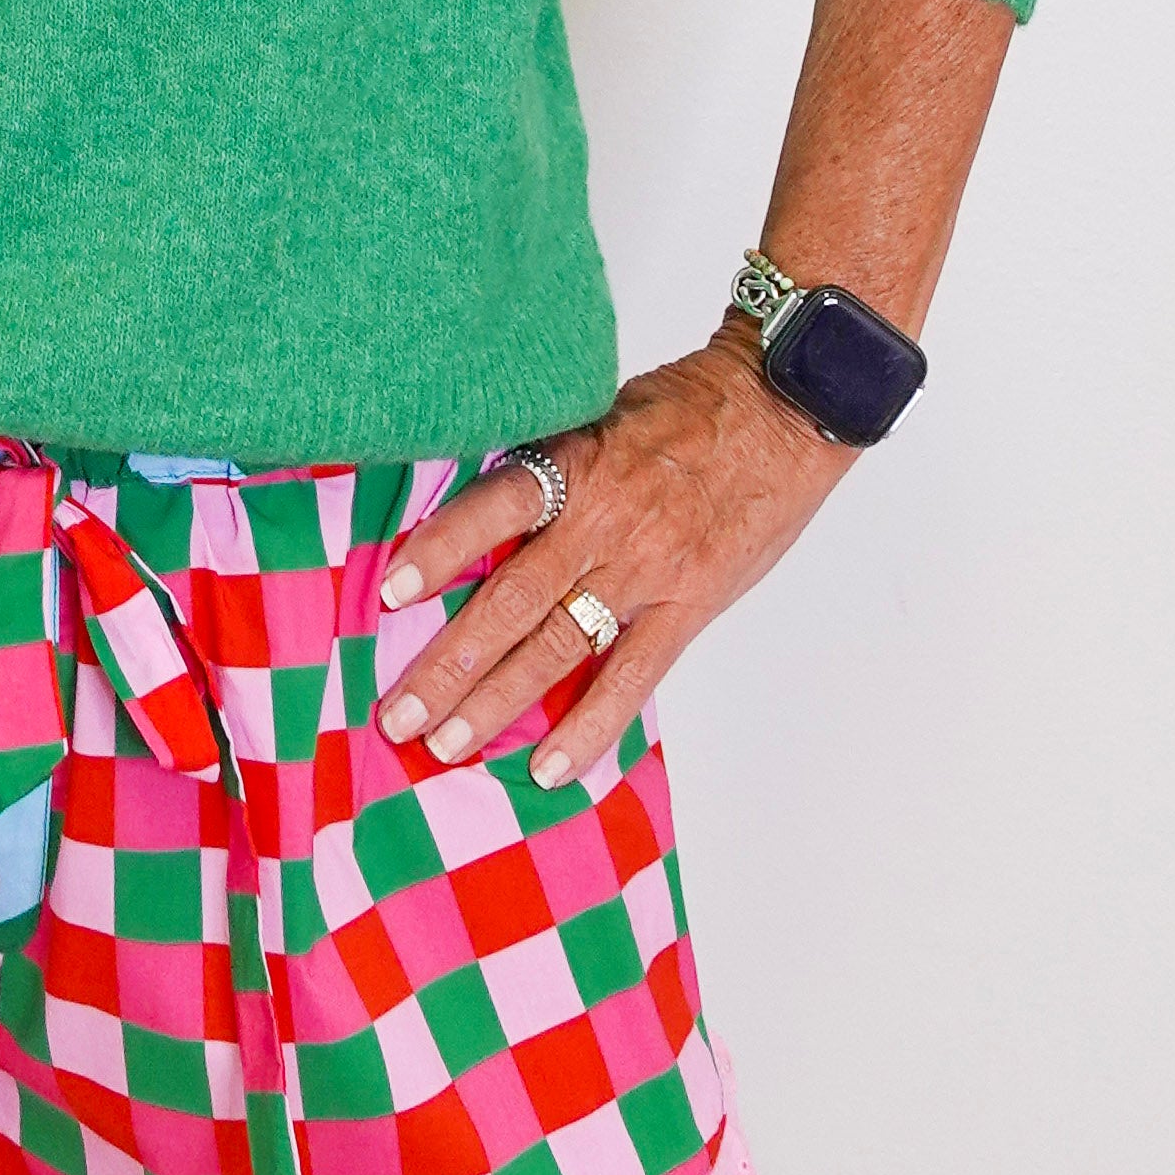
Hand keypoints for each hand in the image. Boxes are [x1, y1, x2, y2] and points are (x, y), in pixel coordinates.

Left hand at [374, 331, 852, 788]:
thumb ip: (550, 462)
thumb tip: (482, 508)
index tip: (389, 592)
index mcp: (578, 462)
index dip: (440, 549)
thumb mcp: (603, 411)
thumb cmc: (689, 407)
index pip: (494, 508)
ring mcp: (648, 570)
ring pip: (557, 646)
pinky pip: (632, 677)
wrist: (785, 409)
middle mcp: (605, 522)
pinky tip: (551, 767)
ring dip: (497, 702)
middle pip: (511, 600)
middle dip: (449, 664)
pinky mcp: (689, 606)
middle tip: (398, 715)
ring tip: (447, 745)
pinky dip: (590, 726)